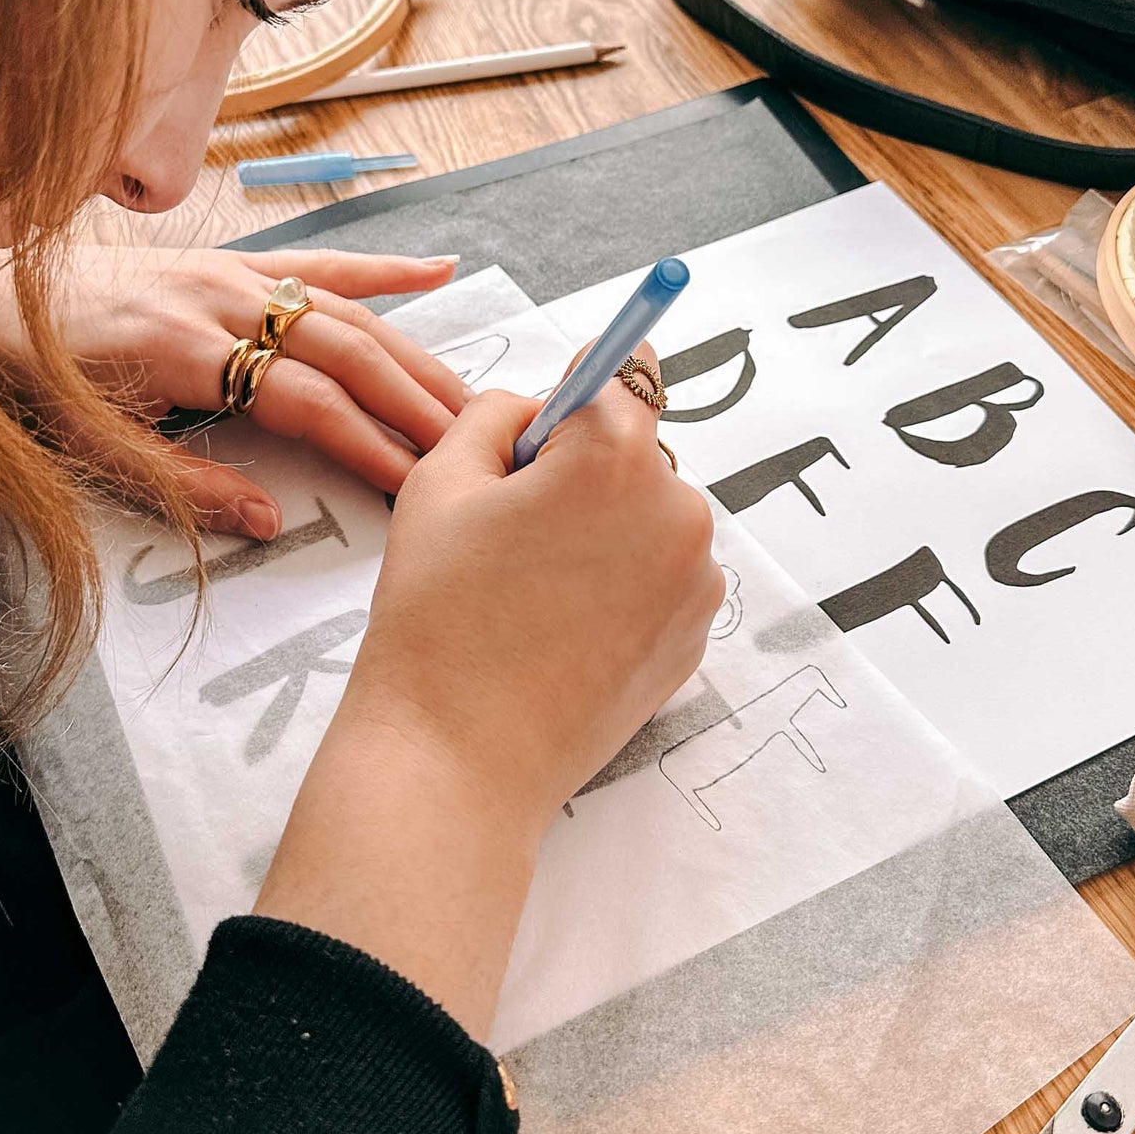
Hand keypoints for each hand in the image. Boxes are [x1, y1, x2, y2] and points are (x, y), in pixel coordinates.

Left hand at [0, 245, 466, 531]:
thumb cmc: (29, 380)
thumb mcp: (90, 448)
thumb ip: (184, 484)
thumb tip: (269, 520)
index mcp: (184, 351)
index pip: (306, 401)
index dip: (368, 443)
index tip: (419, 480)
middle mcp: (220, 299)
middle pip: (345, 350)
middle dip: (414, 399)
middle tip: (471, 443)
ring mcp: (231, 271)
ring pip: (346, 310)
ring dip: (414, 352)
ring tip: (468, 395)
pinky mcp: (230, 259)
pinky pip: (320, 261)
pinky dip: (382, 267)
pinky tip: (438, 270)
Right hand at [255, 350, 725, 1036]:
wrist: (458, 759)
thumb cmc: (437, 615)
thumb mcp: (439, 481)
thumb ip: (495, 415)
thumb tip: (539, 411)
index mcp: (615, 456)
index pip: (619, 374)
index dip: (578, 385)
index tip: (561, 403)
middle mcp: (678, 509)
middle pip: (632, 454)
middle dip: (581, 471)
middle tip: (512, 528)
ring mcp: (696, 581)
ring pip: (648, 519)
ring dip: (604, 529)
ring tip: (533, 589)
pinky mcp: (696, 638)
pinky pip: (660, 578)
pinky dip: (622, 584)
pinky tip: (564, 627)